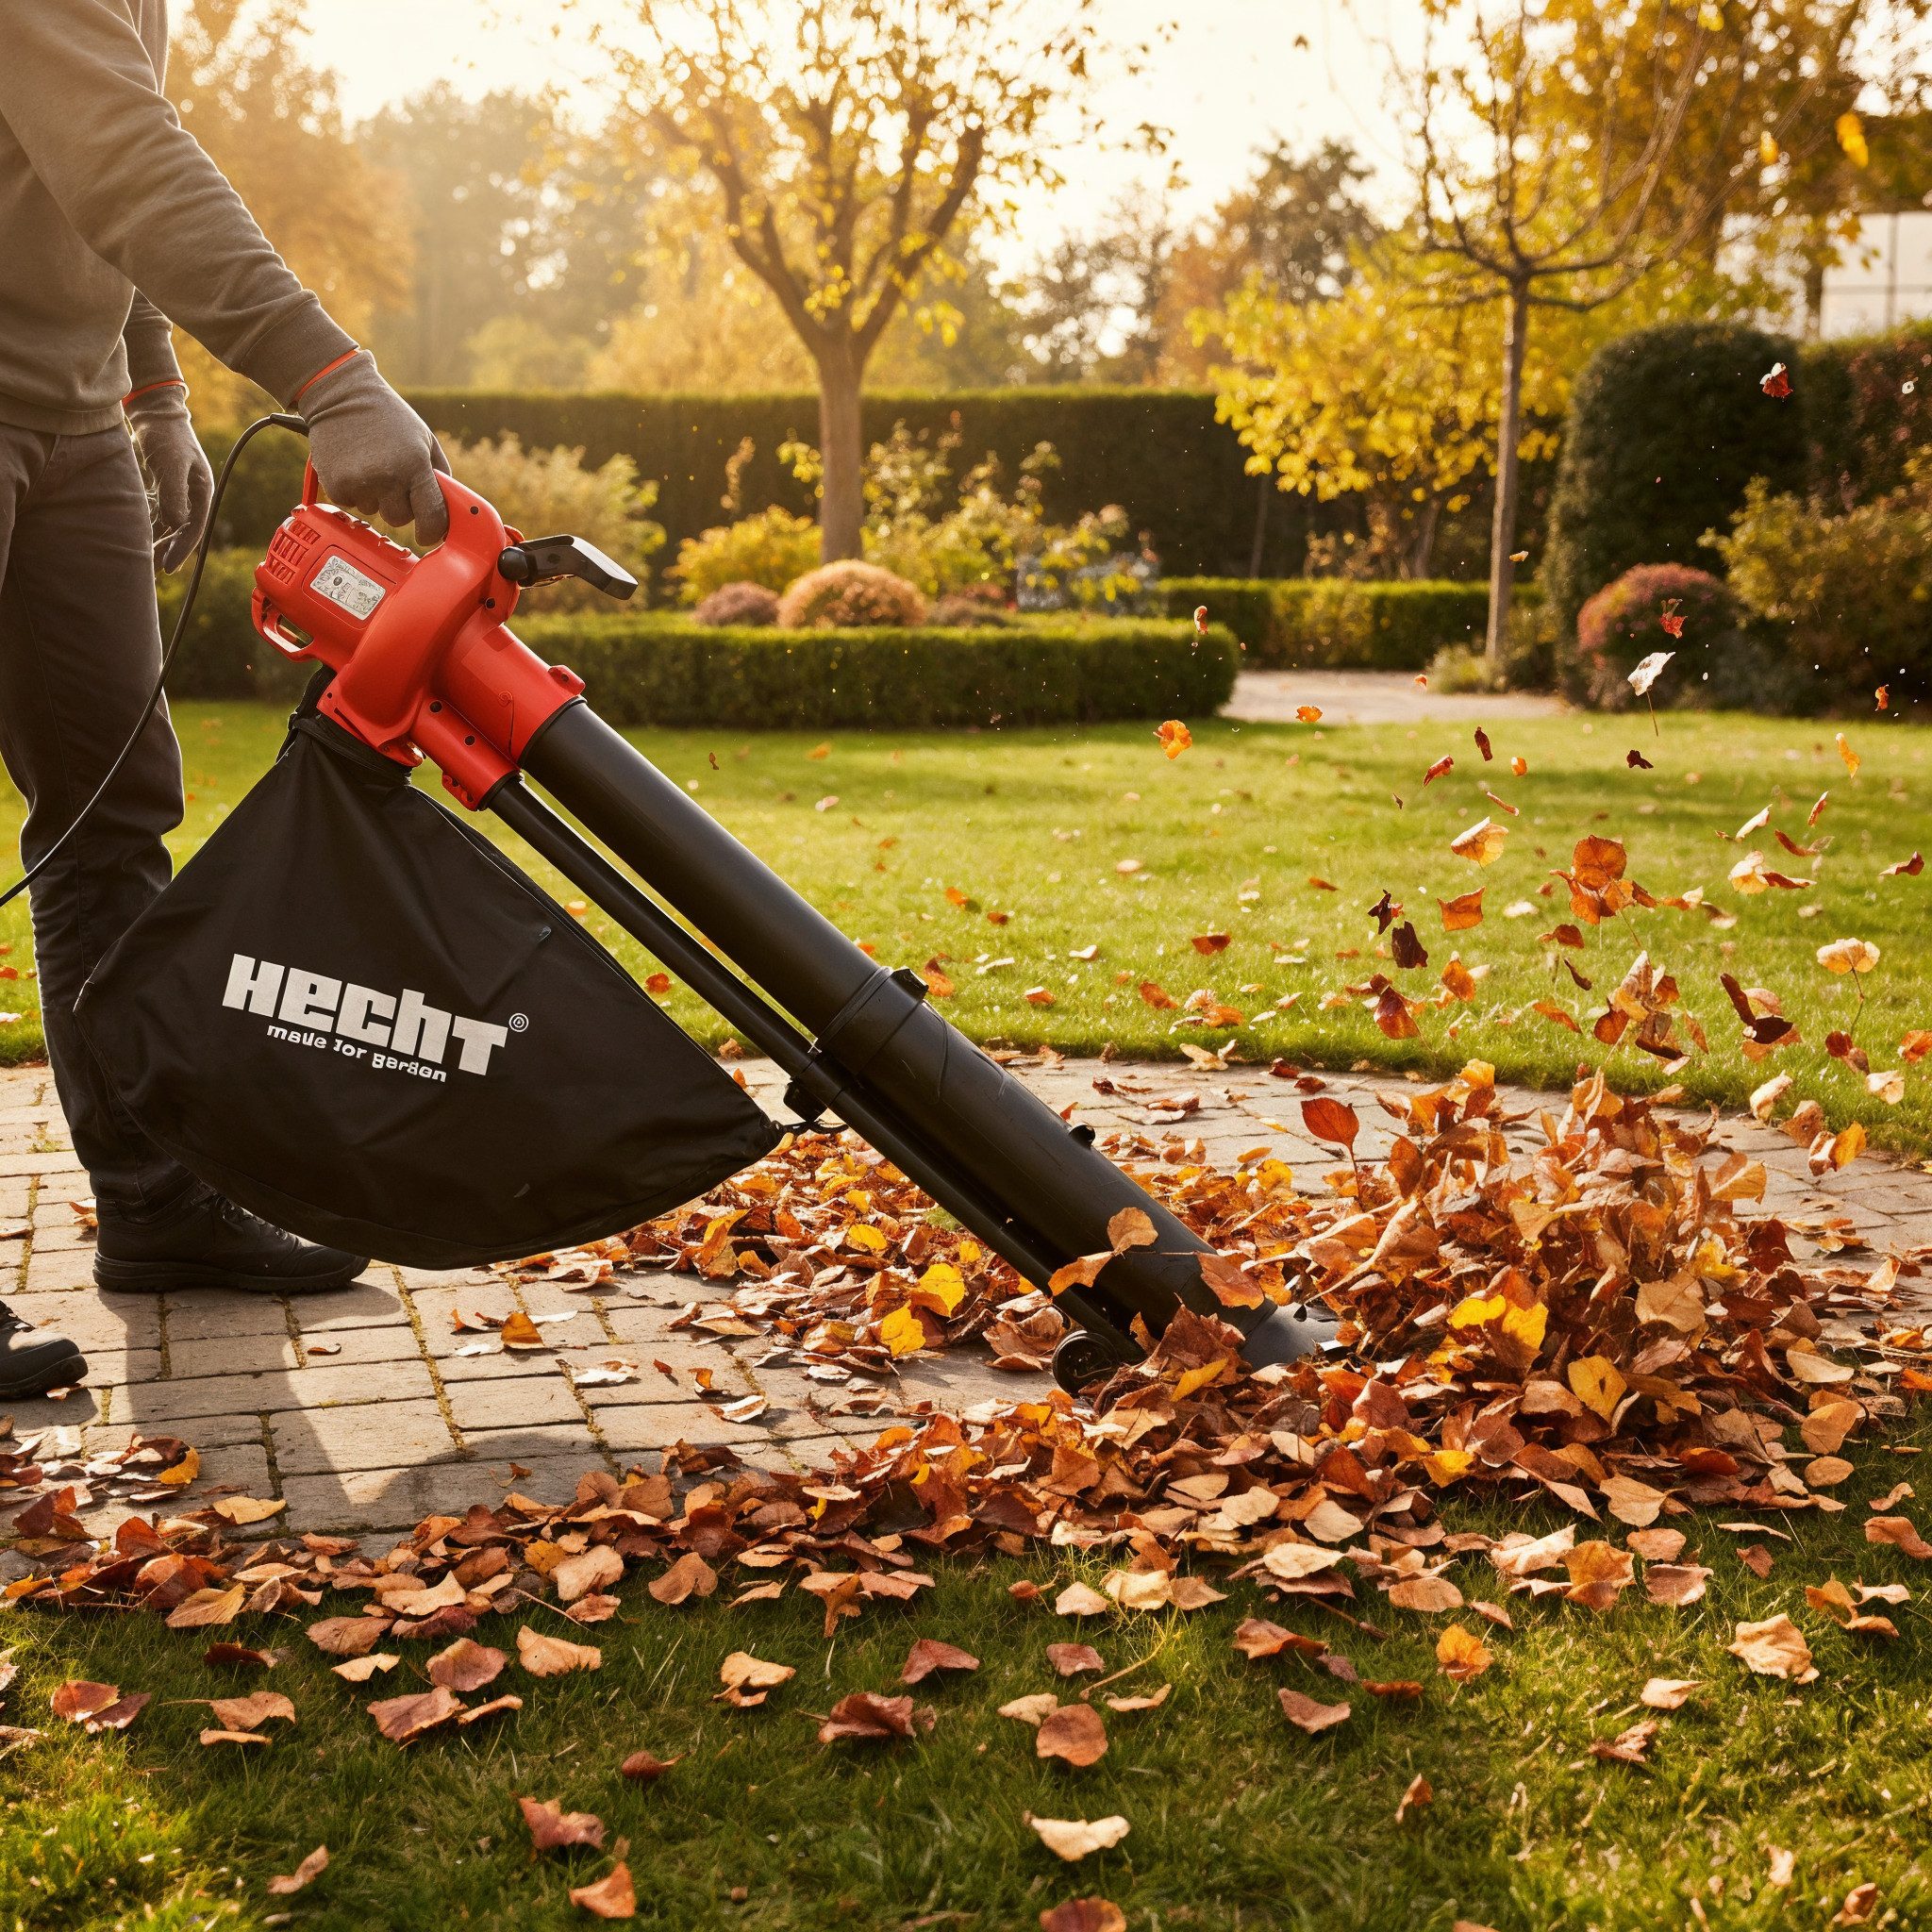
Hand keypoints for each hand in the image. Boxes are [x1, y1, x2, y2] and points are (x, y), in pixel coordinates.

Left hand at [127, 386, 214, 572]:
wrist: (154, 412)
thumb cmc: (167, 436)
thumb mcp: (172, 465)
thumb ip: (175, 495)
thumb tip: (177, 524)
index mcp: (202, 492)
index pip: (194, 529)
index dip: (181, 550)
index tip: (167, 567)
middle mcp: (193, 496)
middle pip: (182, 531)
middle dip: (168, 550)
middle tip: (152, 570)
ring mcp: (178, 492)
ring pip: (169, 524)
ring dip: (158, 540)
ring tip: (144, 558)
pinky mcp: (163, 487)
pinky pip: (158, 513)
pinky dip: (149, 525)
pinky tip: (137, 535)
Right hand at [298, 350, 450, 545]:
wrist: (341, 395)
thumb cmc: (388, 416)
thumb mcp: (425, 438)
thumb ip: (440, 473)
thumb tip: (448, 508)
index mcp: (415, 465)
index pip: (431, 516)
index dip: (432, 531)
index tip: (429, 535)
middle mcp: (388, 477)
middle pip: (400, 519)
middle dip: (399, 505)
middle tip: (391, 478)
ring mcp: (360, 483)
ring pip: (374, 512)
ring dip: (375, 497)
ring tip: (370, 465)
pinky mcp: (336, 485)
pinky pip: (351, 504)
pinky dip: (353, 491)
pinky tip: (352, 466)